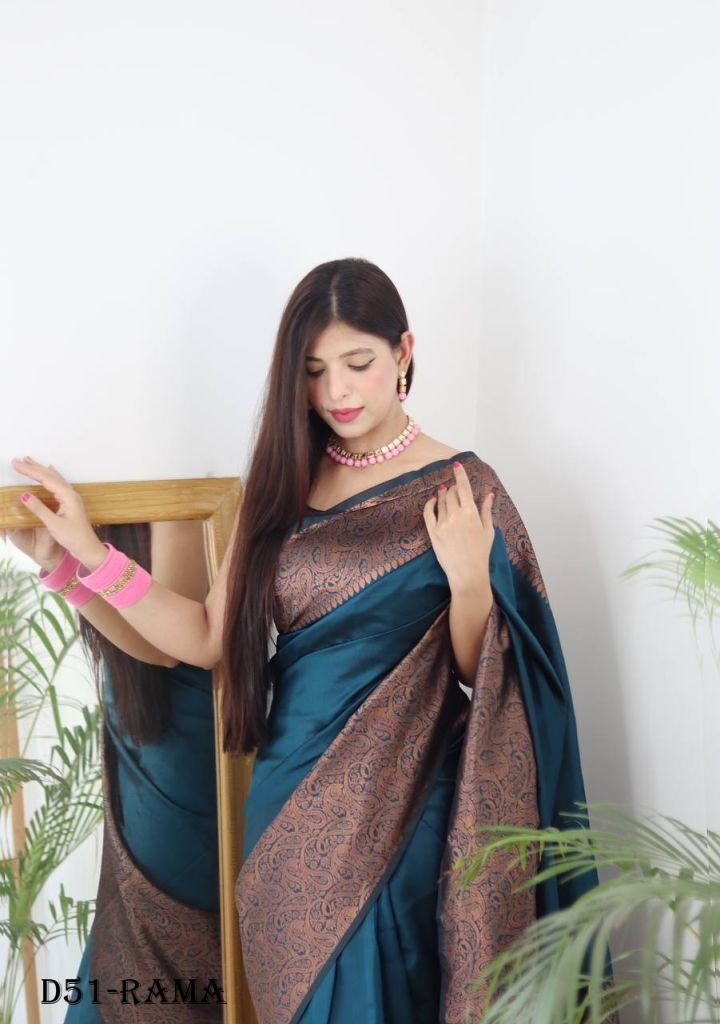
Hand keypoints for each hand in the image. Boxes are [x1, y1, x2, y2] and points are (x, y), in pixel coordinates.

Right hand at [8, 457, 106, 568]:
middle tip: (17, 460)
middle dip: (33, 467)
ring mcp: (71, 497)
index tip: (16, 464)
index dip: (30, 471)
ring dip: (40, 470)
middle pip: (50, 476)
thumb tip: (24, 495)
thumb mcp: (54, 525)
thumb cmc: (74, 538)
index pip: (46, 479)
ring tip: (28, 462)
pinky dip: (49, 476)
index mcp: (68, 496)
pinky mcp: (69, 503)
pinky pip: (57, 484)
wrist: (88, 548)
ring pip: (53, 478)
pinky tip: (49, 471)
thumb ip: (39, 509)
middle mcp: (70, 494)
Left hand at [422, 461, 494, 591]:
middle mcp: (455, 515)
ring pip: (441, 501)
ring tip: (444, 490)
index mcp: (471, 513)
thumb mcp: (488, 530)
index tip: (456, 464)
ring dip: (443, 494)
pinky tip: (432, 500)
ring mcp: (442, 523)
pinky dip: (429, 504)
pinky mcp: (433, 532)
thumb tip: (489, 494)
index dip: (460, 474)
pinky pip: (428, 513)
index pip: (463, 488)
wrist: (467, 574)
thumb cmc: (481, 553)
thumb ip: (486, 511)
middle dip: (453, 487)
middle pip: (452, 493)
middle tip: (455, 487)